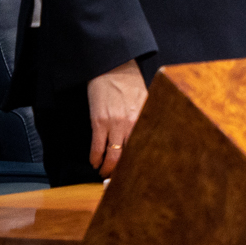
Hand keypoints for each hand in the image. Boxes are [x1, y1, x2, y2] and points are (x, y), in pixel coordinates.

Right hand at [86, 59, 147, 177]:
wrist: (111, 67)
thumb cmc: (129, 82)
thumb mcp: (145, 99)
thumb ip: (146, 117)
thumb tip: (151, 134)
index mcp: (144, 118)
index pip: (145, 146)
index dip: (141, 162)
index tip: (139, 172)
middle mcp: (131, 123)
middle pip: (130, 155)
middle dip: (123, 170)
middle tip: (119, 178)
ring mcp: (114, 123)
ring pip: (113, 155)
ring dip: (108, 168)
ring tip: (105, 173)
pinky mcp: (98, 121)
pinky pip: (97, 146)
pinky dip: (95, 158)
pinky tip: (94, 163)